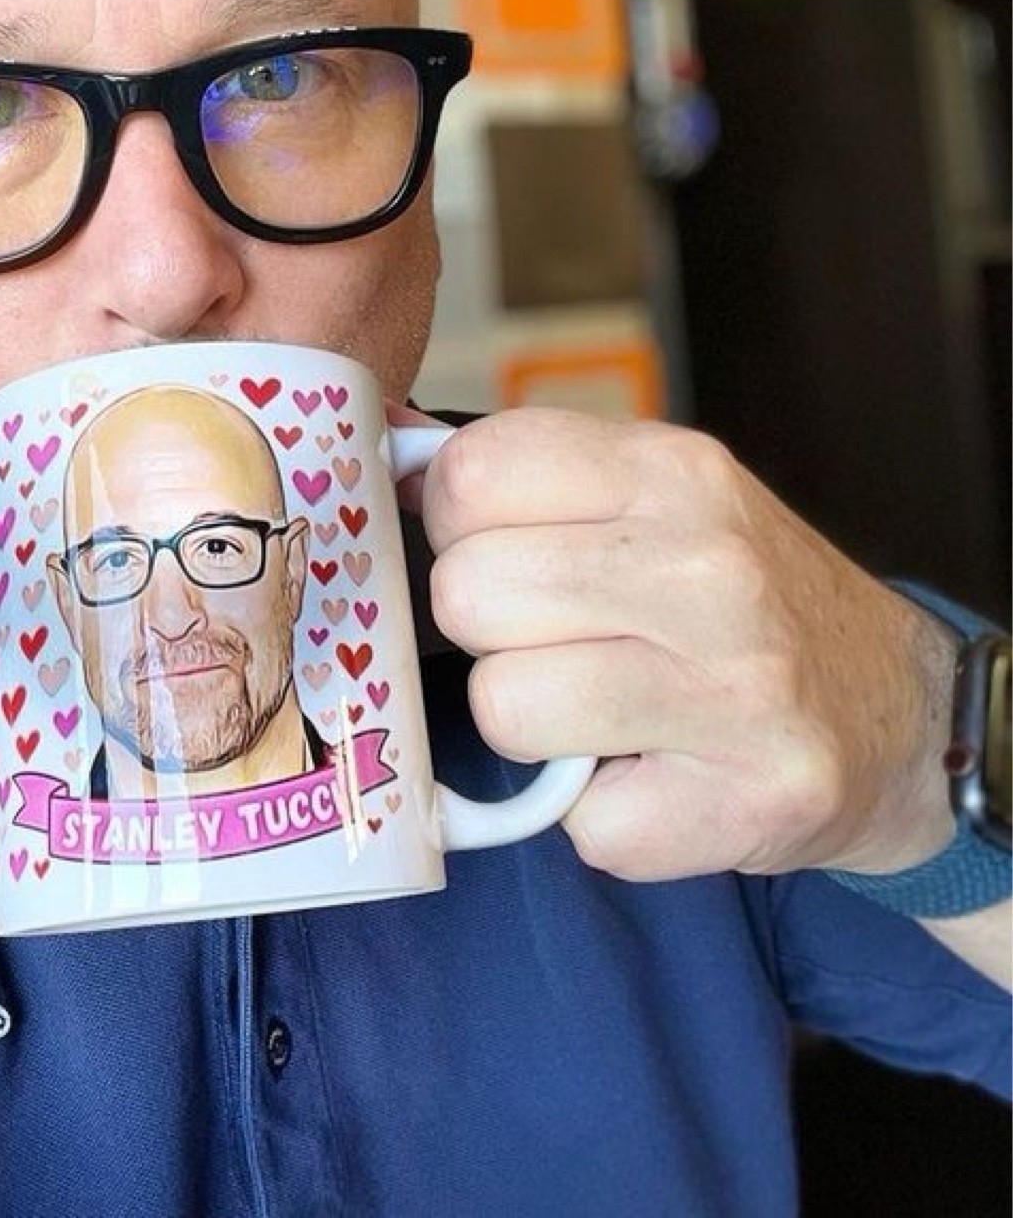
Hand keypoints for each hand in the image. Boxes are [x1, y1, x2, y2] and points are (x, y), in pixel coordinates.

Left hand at [419, 407, 959, 881]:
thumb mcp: (654, 496)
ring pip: (501, 707)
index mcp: (672, 470)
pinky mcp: (742, 804)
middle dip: (485, 629)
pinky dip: (597, 813)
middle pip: (467, 594)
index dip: (453, 523)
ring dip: (532, 721)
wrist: (898, 713)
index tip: (494, 548)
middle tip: (554, 639)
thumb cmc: (737, 598)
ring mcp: (734, 689)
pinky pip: (574, 822)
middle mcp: (708, 569)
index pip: (473, 473)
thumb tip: (382, 457)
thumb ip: (530, 476)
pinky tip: (654, 772)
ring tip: (599, 706)